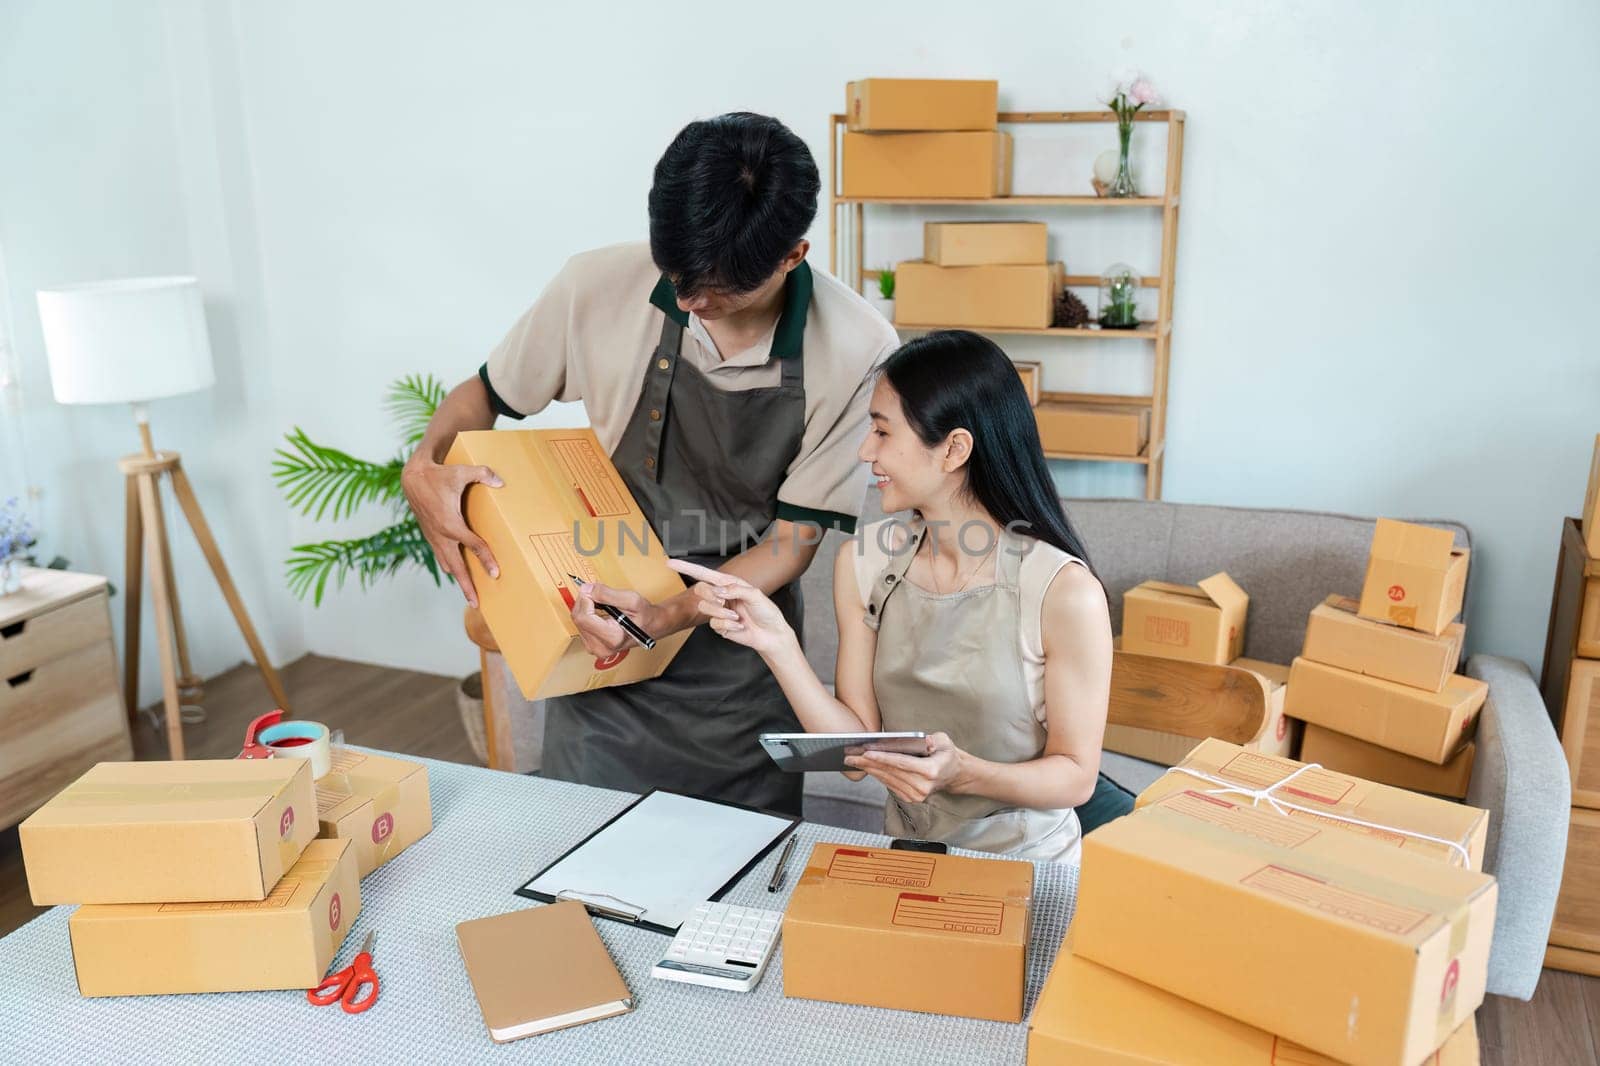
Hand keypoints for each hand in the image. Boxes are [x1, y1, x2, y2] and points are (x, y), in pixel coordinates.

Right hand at [400, 458, 501, 607]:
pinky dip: (449, 566)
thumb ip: (483, 474)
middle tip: (477, 604)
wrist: (412, 477)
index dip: (486, 559)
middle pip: (457, 567)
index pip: (473, 546)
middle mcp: (441, 535)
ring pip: (447, 564)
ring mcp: (434, 537)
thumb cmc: (439, 474)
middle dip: (466, 586)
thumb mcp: (462, 471)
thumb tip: (501, 481)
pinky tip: (456, 573)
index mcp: (451, 523)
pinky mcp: (431, 535)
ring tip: (469, 595)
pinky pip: (441, 556)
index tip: (495, 573)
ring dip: (458, 579)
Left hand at [570, 581, 660, 658]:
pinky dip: (586, 614)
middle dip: (585, 601)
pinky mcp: (591, 646)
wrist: (651, 627)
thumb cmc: (644, 615)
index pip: (583, 616)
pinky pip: (580, 625)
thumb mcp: (631, 599)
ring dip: (586, 607)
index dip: (586, 599)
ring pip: (577, 621)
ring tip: (602, 604)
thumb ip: (607, 594)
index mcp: (612, 638)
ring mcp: (595, 648)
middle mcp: (601, 647)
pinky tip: (598, 612)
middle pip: (578, 618)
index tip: (593, 590)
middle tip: (598, 593)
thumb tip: (587, 589)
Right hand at [667, 559, 794, 655]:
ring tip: (737, 616)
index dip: (686, 568)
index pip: (704, 574)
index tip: (670, 563)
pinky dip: (728, 624)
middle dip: (711, 596)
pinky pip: (714, 623)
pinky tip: (739, 626)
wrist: (771, 634)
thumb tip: (718, 590)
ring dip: (722, 612)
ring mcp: (719, 611)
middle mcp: (721, 596)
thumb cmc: (766, 612)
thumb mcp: (755, 595)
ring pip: (705, 607)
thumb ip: (736, 589)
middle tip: (725, 601)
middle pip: (700, 590)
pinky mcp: (720, 626)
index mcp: (728, 583)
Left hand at [844, 732, 965, 804]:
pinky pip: (890, 785)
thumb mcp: (944, 741)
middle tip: (850, 755)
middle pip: (890, 772)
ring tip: (853, 760)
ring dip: (869, 770)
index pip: (901, 763)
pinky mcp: (911, 798)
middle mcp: (922, 786)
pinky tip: (866, 768)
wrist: (955, 775)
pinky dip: (877, 775)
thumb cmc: (947, 755)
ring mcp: (916, 795)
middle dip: (868, 763)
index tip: (865, 752)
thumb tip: (922, 741)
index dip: (882, 757)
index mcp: (931, 771)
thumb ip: (933, 740)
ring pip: (887, 779)